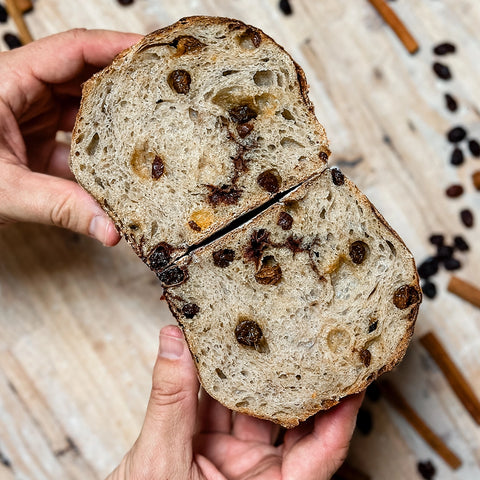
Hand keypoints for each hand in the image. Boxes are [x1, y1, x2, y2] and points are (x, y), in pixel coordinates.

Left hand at [0, 29, 140, 243]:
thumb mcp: (4, 189)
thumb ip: (59, 207)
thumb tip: (110, 229)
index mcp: (7, 81)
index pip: (72, 51)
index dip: (114, 46)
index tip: (151, 51)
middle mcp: (22, 92)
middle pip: (84, 77)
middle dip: (123, 86)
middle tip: (161, 92)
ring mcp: (30, 116)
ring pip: (83, 110)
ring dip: (113, 124)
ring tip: (148, 130)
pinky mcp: (35, 140)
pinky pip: (75, 140)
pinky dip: (96, 155)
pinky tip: (117, 168)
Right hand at [107, 325, 363, 479]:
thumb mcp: (160, 465)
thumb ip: (170, 403)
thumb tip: (174, 343)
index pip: (321, 452)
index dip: (341, 414)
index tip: (354, 377)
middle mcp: (256, 476)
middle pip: (290, 421)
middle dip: (296, 380)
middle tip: (309, 338)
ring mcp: (233, 460)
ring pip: (250, 406)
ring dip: (250, 372)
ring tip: (260, 332)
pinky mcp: (210, 447)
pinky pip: (218, 406)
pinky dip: (214, 379)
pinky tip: (214, 350)